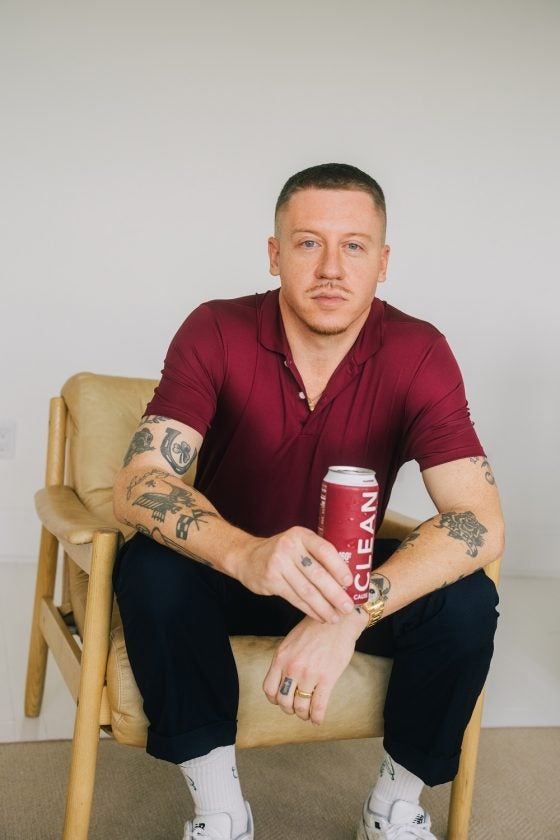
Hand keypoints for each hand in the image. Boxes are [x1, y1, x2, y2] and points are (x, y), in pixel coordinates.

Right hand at [233, 526, 354, 623]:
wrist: (247, 556)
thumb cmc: (282, 552)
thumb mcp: (298, 543)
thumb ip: (317, 555)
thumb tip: (347, 579)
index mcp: (301, 535)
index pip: (324, 550)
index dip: (339, 567)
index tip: (350, 583)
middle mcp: (289, 547)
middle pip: (317, 574)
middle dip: (335, 593)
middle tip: (348, 607)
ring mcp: (278, 563)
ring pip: (307, 590)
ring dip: (324, 607)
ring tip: (336, 617)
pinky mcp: (271, 580)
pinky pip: (295, 598)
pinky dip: (310, 610)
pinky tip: (320, 616)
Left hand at [262, 612, 365, 724]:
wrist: (337, 621)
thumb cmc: (315, 629)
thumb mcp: (291, 641)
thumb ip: (285, 660)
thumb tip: (283, 679)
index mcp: (281, 657)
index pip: (269, 689)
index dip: (274, 700)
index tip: (282, 700)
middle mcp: (292, 667)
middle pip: (283, 701)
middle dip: (289, 709)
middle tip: (296, 708)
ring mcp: (309, 674)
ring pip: (300, 706)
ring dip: (303, 715)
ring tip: (307, 714)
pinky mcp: (327, 678)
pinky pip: (318, 706)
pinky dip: (317, 718)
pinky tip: (318, 720)